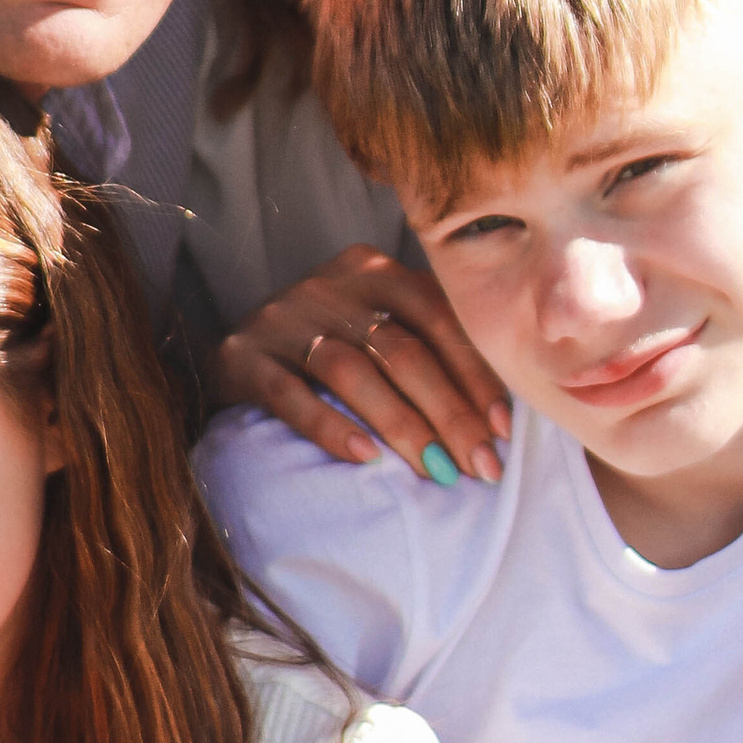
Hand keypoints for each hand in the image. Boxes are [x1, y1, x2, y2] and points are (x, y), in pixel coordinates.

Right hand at [209, 249, 510, 483]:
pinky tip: (365, 458)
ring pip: (351, 371)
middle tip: (480, 466)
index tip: (504, 428)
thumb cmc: (332, 347)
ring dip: (402, 425)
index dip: (476, 372)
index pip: (439, 316)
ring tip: (436, 471)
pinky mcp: (242, 356)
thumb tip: (502, 419)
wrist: (238, 351)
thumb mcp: (379, 327)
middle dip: (450, 412)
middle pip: (402, 349)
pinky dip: (330, 426)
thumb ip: (430, 347)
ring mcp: (283, 318)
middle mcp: (331, 286)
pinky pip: (288, 394)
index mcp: (376, 271)